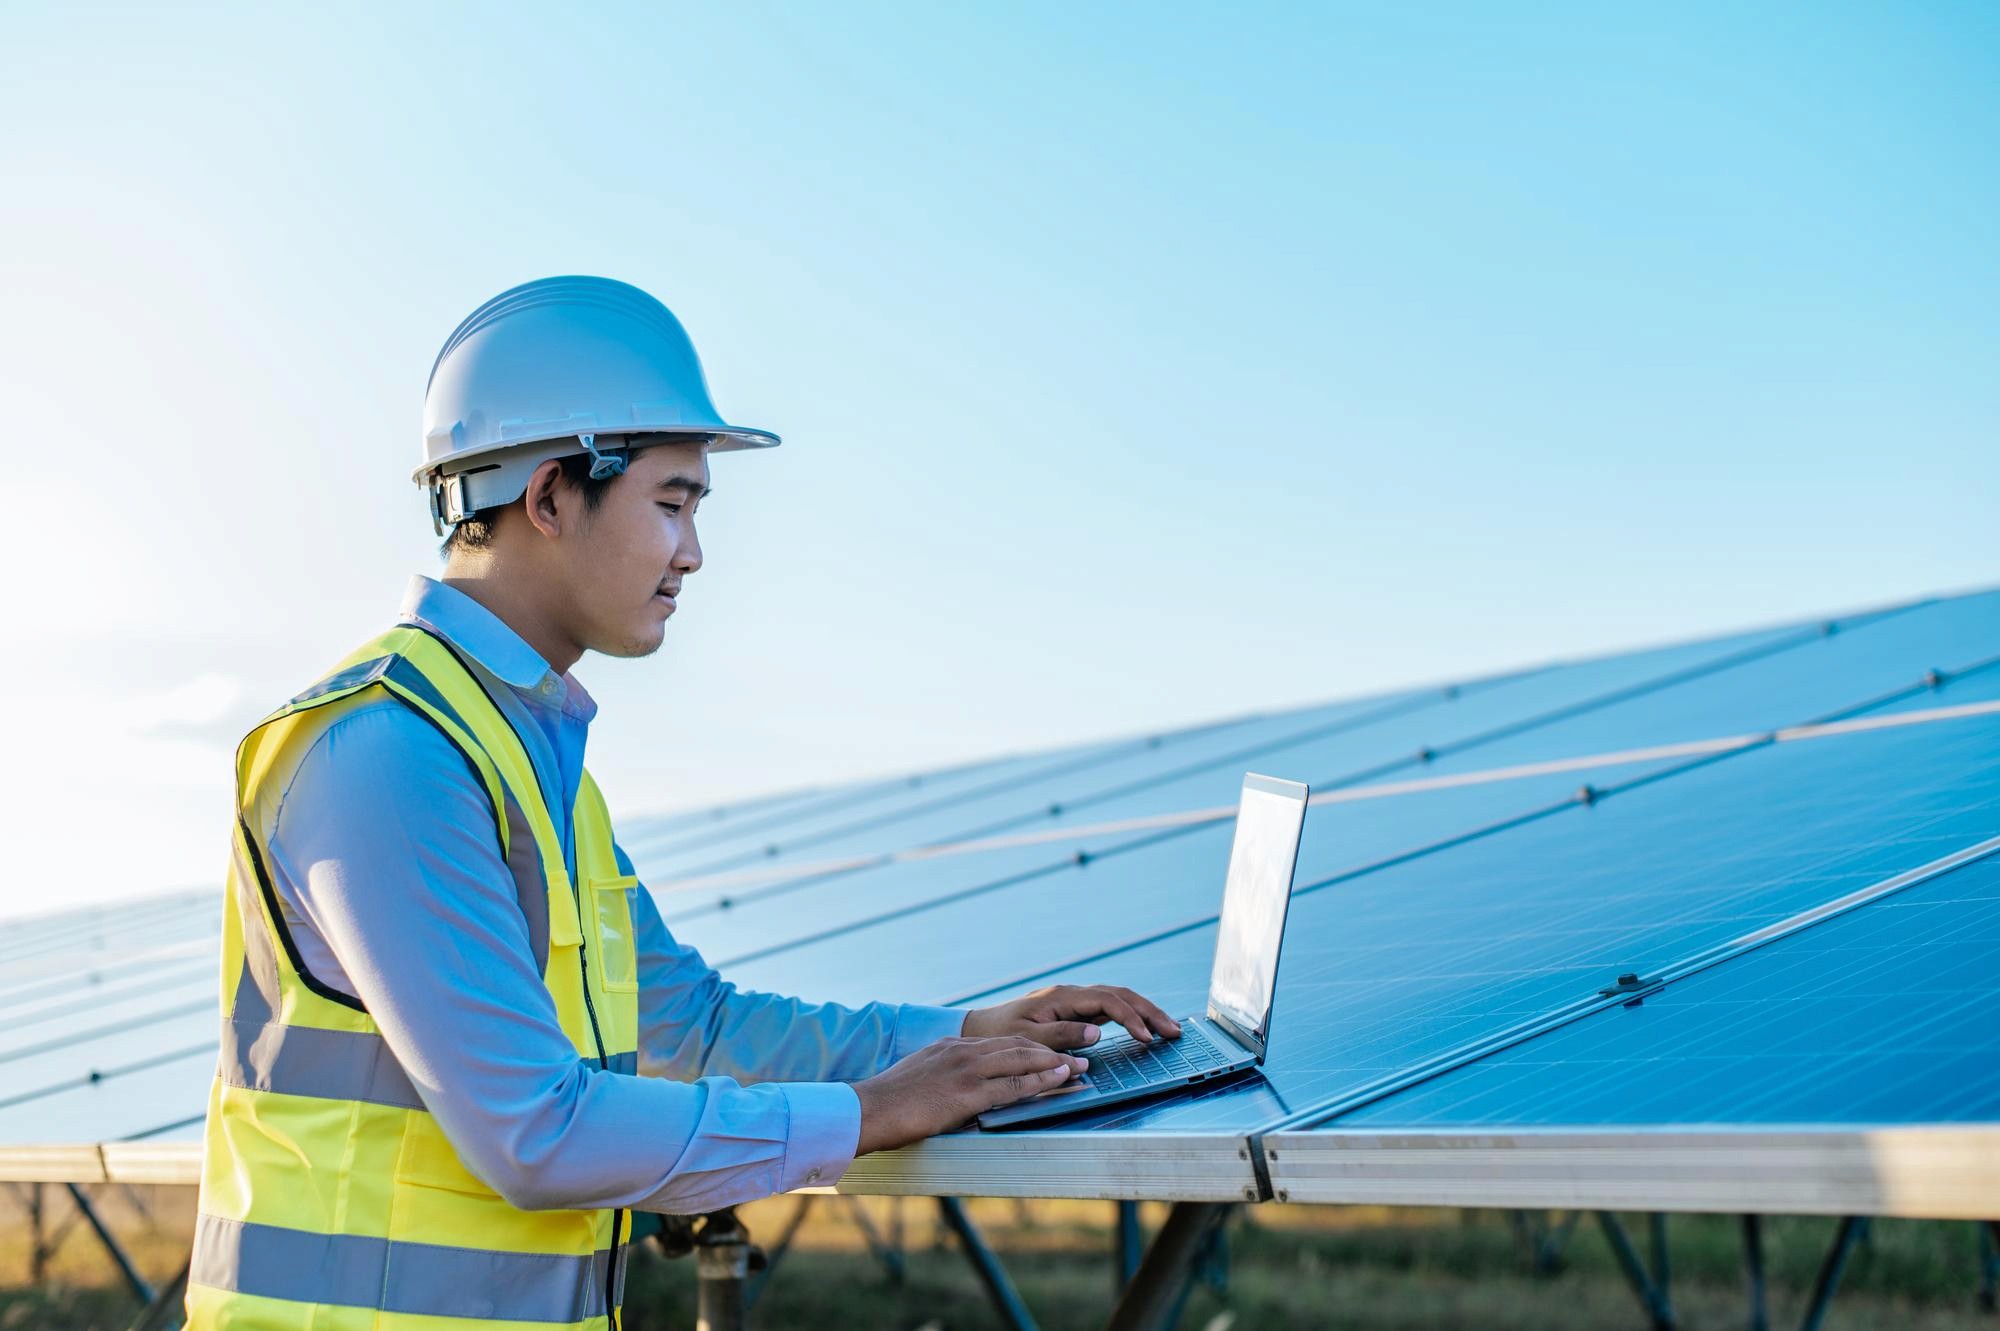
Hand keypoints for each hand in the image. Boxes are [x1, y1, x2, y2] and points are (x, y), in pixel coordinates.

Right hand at [851, 1036, 1090, 1153]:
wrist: (868, 1110)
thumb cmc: (890, 1102)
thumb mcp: (922, 1075)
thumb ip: (946, 1076)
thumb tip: (963, 1092)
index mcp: (951, 1046)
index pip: (1001, 1042)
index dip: (1031, 1047)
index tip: (1052, 1051)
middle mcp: (963, 1052)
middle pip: (1018, 1045)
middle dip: (1052, 1050)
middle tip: (1079, 1054)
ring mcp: (966, 1070)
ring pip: (1022, 1061)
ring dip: (1055, 1063)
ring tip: (1080, 1066)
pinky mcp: (967, 1093)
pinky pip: (1013, 1086)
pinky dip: (1041, 1081)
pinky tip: (1060, 1080)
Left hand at [962, 984, 1182, 1050]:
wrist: (981, 1027)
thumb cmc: (1001, 1033)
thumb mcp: (1026, 1038)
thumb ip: (1060, 1035)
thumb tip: (1097, 1034)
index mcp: (1062, 996)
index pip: (1107, 1001)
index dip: (1131, 1018)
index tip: (1147, 1038)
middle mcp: (1072, 994)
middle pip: (1120, 995)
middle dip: (1149, 1011)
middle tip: (1174, 1031)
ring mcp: (1075, 1001)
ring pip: (1118, 1000)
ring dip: (1144, 1013)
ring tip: (1168, 1030)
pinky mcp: (1074, 1011)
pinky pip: (1109, 1009)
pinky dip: (1130, 1017)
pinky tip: (1144, 1029)